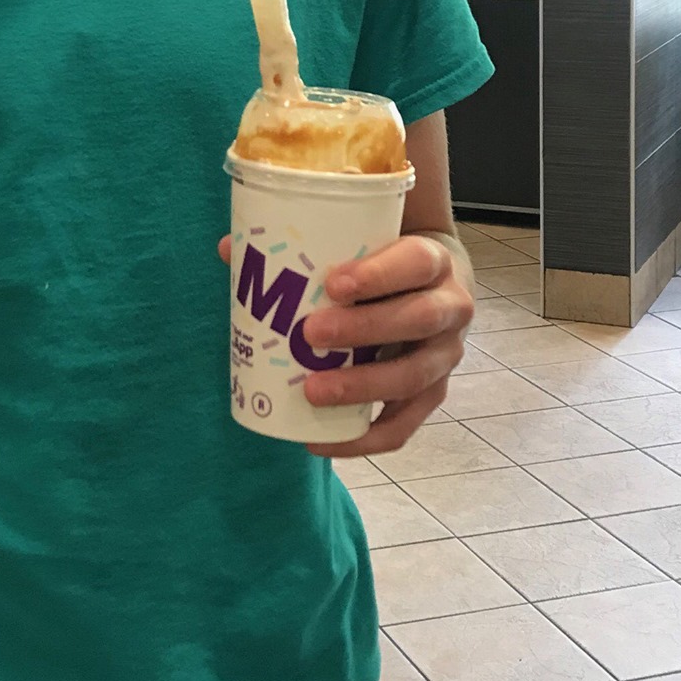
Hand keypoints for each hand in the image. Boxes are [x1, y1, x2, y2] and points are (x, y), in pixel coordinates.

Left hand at [217, 233, 472, 457]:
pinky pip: (403, 426)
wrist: (432, 282)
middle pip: (418, 320)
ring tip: (311, 390)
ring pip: (413, 377)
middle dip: (364, 329)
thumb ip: (303, 239)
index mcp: (434, 260)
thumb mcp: (363, 238)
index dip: (379, 275)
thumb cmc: (384, 257)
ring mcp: (444, 356)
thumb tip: (230, 249)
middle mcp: (450, 308)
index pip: (416, 263)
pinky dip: (363, 439)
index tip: (334, 283)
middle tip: (310, 332)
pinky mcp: (432, 394)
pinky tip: (321, 441)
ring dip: (362, 386)